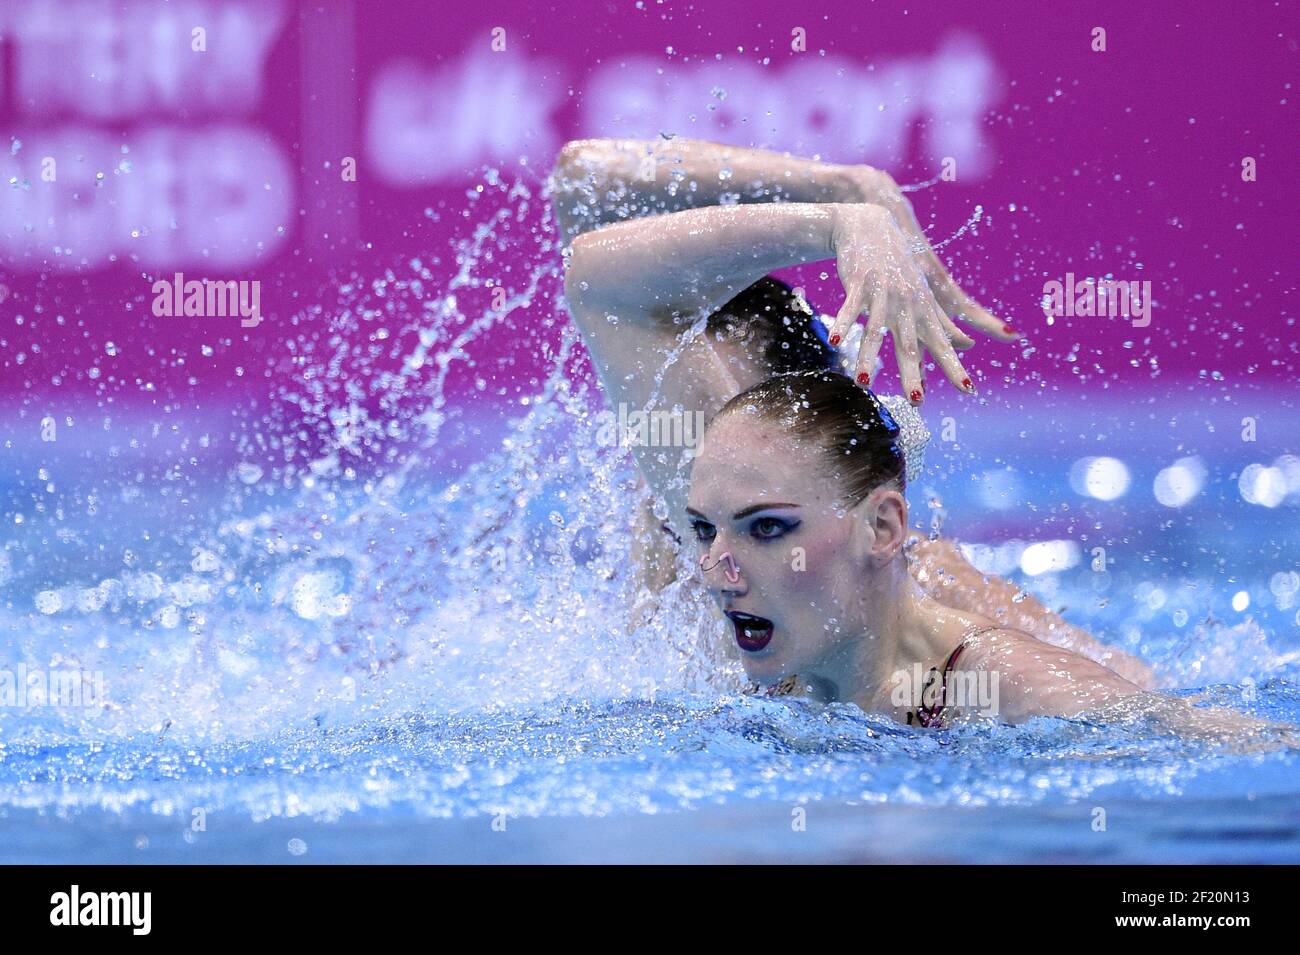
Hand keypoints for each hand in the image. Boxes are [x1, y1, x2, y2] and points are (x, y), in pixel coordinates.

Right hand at [839, 169, 1022, 398]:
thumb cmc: (898, 266)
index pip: (941, 344)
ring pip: (876, 330)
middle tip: (916, 400)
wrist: (871, 225)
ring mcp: (882, 293)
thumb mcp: (924, 295)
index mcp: (923, 310)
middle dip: (912, 373)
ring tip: (864, 383)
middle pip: (909, 345)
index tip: (968, 390)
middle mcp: (906, 304)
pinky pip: (850, 308)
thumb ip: (942, 324)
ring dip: (869, 357)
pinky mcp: (859, 283)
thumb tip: (967, 346)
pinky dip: (843, 325)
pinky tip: (836, 343)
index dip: (954, 367)